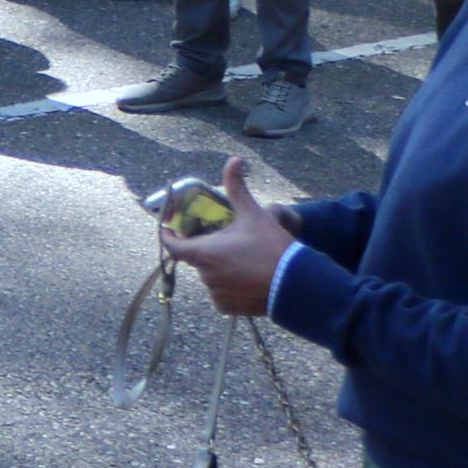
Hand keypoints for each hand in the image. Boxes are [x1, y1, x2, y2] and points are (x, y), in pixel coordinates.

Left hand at [158, 156, 296, 316]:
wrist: (297, 283)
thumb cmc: (272, 246)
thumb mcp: (253, 214)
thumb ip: (237, 186)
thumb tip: (234, 159)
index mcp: (204, 252)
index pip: (172, 245)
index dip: (169, 235)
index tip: (173, 227)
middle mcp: (205, 276)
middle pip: (195, 257)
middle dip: (204, 246)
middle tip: (222, 237)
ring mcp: (216, 294)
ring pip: (209, 275)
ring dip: (217, 265)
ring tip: (239, 256)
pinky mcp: (229, 308)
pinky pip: (219, 293)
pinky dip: (227, 284)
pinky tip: (244, 275)